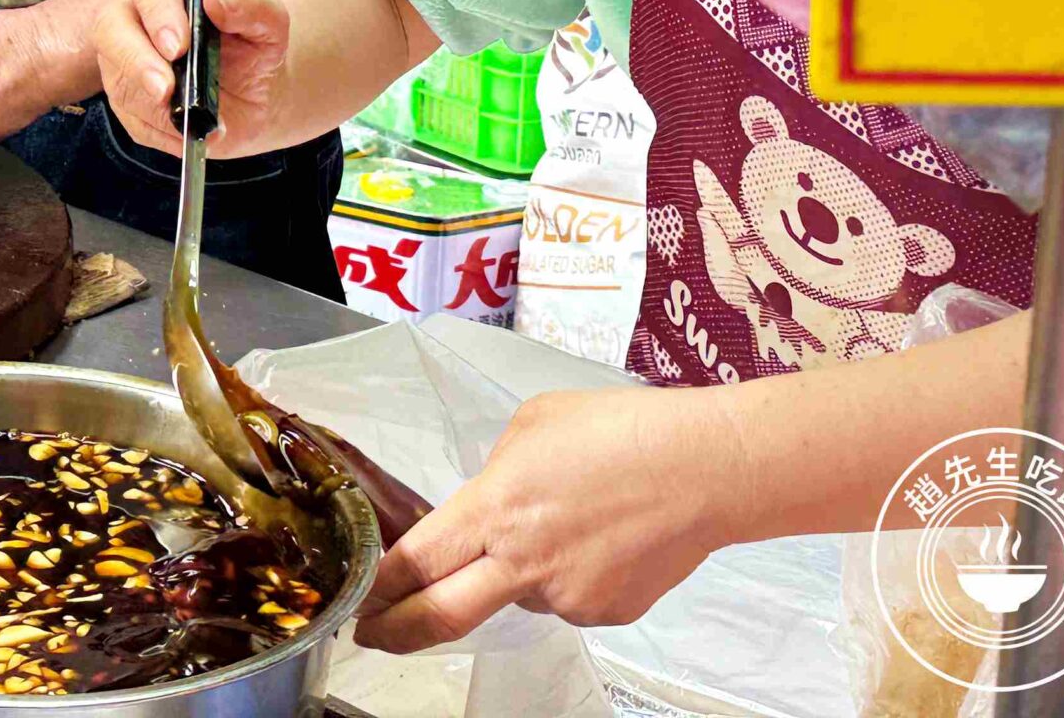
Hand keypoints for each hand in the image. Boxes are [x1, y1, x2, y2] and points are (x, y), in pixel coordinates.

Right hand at [90, 0, 296, 161]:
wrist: (253, 98)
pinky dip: (161, 131)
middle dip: (135, 59)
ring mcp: (123, 61)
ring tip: (189, 121)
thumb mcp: (269, 26)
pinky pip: (130, 119)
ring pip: (118, 79)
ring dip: (151, 106)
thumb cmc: (254, 50)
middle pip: (110, 26)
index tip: (179, 45)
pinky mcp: (125, 100)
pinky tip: (188, 131)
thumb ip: (251, 5)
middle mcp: (136, 18)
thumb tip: (217, 0)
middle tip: (164, 89)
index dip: (159, 12)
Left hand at [356, 386, 744, 650]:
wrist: (706, 468)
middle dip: (398, 632)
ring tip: (567, 520)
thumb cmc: (618, 429)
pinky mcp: (606, 615)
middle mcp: (522, 565)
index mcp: (494, 510)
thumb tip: (493, 508)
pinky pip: (567, 598)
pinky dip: (568, 574)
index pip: (416, 563)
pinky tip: (600, 538)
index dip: (379, 589)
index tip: (357, 601)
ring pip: (519, 594)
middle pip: (442, 616)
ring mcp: (567, 598)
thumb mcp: (531, 427)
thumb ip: (496, 475)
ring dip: (519, 571)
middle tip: (374, 636)